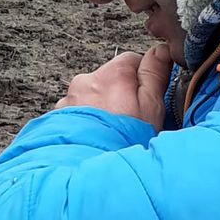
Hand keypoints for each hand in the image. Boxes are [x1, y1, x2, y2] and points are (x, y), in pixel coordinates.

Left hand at [57, 46, 171, 129]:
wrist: (87, 169)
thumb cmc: (123, 140)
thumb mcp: (152, 106)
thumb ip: (155, 74)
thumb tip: (161, 50)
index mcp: (113, 74)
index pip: (132, 60)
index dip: (143, 80)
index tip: (146, 99)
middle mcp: (87, 81)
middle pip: (110, 79)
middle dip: (120, 95)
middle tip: (130, 120)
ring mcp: (70, 99)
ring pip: (92, 97)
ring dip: (101, 109)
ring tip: (111, 133)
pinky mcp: (58, 117)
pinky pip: (77, 112)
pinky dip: (86, 121)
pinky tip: (95, 137)